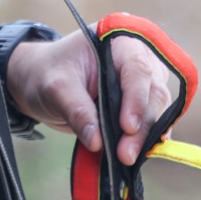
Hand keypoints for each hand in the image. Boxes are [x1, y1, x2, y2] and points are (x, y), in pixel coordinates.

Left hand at [6, 30, 175, 167]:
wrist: (42, 81)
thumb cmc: (48, 73)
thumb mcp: (55, 87)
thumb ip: (77, 110)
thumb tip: (97, 142)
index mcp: (120, 41)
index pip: (138, 69)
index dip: (136, 99)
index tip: (127, 127)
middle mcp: (140, 58)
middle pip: (154, 92)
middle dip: (143, 126)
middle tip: (125, 154)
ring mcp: (144, 82)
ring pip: (158, 109)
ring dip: (146, 136)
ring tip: (127, 158)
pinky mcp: (142, 103)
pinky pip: (153, 121)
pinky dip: (146, 139)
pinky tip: (139, 155)